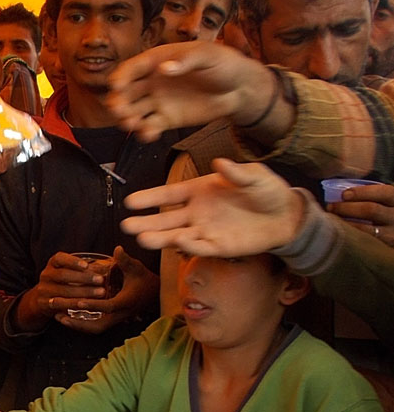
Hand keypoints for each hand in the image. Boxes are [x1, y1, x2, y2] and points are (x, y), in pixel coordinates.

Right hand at [33, 251, 108, 327]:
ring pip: (64, 291)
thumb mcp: (70, 271)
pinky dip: (75, 304)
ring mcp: (44, 290)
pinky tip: (88, 304)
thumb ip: (86, 268)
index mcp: (53, 263)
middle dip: (83, 278)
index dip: (73, 261)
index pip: (60, 258)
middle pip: (63, 275)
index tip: (87, 265)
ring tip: (101, 293)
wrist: (42, 299)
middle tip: (101, 280)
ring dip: (83, 292)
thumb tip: (112, 264)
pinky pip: (61, 304)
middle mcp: (46, 275)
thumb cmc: (64, 282)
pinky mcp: (45, 304)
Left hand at [55, 247, 157, 334]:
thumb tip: (117, 249)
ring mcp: (115, 319)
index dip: (93, 305)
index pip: (108, 307)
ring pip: (94, 328)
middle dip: (78, 323)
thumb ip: (126, 260)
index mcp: (125, 302)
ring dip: (76, 325)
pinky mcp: (111, 319)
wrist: (152, 293)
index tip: (78, 301)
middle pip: (98, 326)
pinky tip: (66, 317)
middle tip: (59, 315)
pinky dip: (80, 324)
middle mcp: (119, 314)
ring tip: (57, 317)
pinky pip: (94, 326)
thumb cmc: (143, 278)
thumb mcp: (136, 268)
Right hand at [105, 42, 275, 142]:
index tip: (116, 85)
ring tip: (132, 123)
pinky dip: (145, 132)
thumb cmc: (224, 64)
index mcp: (157, 61)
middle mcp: (152, 81)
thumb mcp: (208, 54)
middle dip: (119, 101)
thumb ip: (186, 60)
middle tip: (119, 110)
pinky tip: (149, 134)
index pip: (132, 68)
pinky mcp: (166, 120)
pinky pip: (149, 127)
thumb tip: (164, 69)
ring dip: (127, 118)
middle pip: (126, 92)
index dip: (121, 76)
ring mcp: (158, 102)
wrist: (240, 89)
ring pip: (133, 111)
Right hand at [121, 159, 305, 255]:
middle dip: (146, 223)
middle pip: (165, 219)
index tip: (130, 202)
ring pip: (176, 236)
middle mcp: (196, 212)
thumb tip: (220, 163)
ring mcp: (205, 230)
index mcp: (199, 190)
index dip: (150, 198)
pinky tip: (178, 242)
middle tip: (126, 226)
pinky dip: (190, 246)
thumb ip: (237, 173)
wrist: (286, 216)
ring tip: (142, 239)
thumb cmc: (267, 191)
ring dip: (160, 238)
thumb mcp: (255, 176)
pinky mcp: (219, 247)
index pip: (169, 194)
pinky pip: (200, 247)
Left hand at [328, 183, 393, 247]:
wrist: (392, 231)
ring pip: (365, 228)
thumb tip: (342, 194)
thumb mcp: (384, 201)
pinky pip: (364, 242)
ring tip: (331, 219)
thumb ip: (372, 196)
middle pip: (371, 210)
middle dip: (346, 207)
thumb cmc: (385, 213)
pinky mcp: (385, 247)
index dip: (361, 192)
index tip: (344, 194)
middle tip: (331, 207)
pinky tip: (339, 233)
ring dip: (344, 223)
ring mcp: (392, 234)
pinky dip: (349, 236)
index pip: (383, 192)